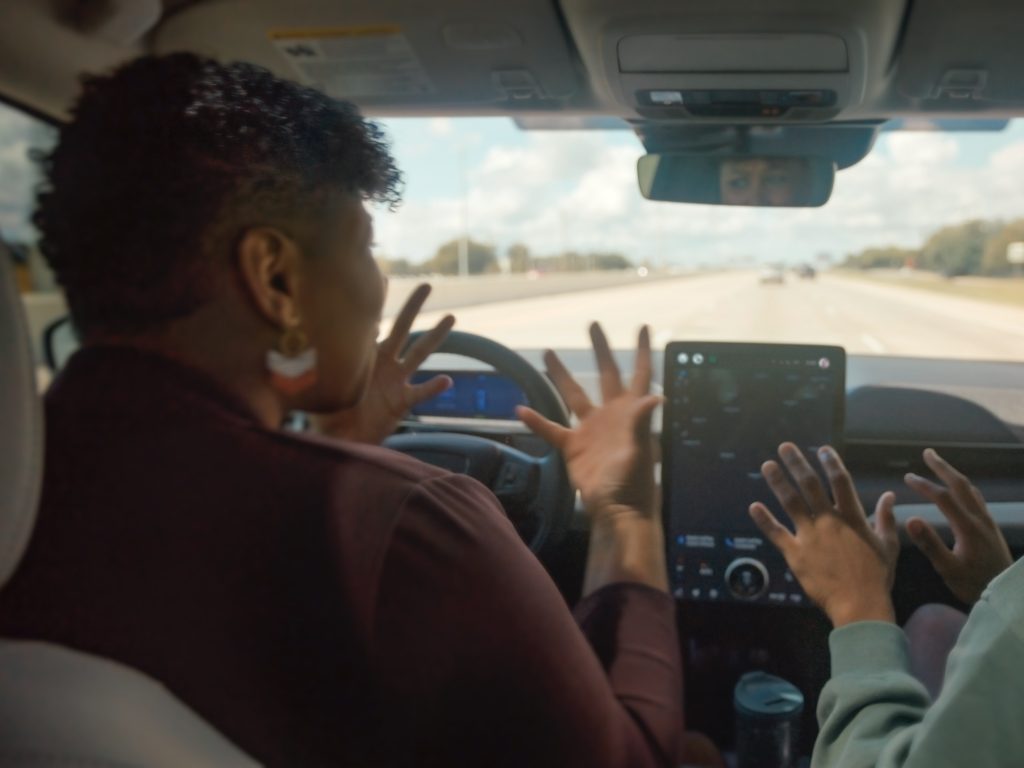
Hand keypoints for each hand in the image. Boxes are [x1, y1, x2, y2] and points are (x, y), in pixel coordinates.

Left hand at [314, 284, 453, 443]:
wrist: (343, 440)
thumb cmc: (327, 416)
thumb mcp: (315, 390)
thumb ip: (306, 374)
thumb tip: (283, 357)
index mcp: (362, 357)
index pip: (369, 324)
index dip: (376, 303)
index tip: (383, 277)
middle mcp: (383, 363)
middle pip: (402, 328)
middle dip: (413, 307)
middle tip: (427, 285)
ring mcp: (396, 380)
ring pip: (419, 353)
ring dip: (435, 336)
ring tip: (450, 318)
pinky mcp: (403, 401)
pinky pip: (421, 392)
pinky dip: (433, 387)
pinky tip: (446, 380)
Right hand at [517, 323, 661, 522]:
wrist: (616, 511)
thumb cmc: (634, 482)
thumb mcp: (639, 450)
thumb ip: (641, 421)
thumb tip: (658, 396)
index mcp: (631, 412)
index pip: (641, 374)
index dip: (643, 351)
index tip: (644, 327)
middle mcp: (611, 414)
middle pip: (606, 374)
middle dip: (600, 350)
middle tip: (593, 325)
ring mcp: (591, 429)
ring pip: (573, 394)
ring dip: (561, 375)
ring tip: (547, 352)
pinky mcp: (573, 447)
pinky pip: (551, 429)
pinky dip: (536, 421)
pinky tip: (521, 409)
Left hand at [749, 443, 899, 626]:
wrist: (860, 605)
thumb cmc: (877, 576)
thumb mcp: (888, 545)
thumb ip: (885, 518)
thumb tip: (889, 495)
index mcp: (852, 518)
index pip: (841, 482)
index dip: (831, 463)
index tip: (822, 449)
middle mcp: (829, 521)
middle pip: (810, 485)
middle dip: (797, 464)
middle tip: (785, 447)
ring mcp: (810, 536)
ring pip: (791, 503)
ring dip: (778, 482)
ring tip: (767, 465)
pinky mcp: (795, 554)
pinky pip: (776, 533)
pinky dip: (764, 520)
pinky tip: (753, 506)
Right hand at [904, 449, 1012, 604]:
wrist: (1006, 595)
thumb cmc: (973, 585)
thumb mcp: (948, 569)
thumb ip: (930, 543)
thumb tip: (910, 518)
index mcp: (968, 527)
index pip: (943, 498)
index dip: (924, 485)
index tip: (907, 477)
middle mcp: (980, 519)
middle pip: (961, 486)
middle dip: (943, 468)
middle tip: (927, 453)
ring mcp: (988, 523)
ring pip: (971, 490)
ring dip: (954, 475)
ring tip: (941, 467)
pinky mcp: (992, 529)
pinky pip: (977, 499)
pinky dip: (964, 487)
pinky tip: (961, 491)